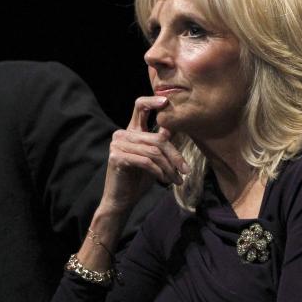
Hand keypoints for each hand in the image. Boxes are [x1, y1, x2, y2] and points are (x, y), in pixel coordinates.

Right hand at [98, 95, 188, 214]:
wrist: (121, 200)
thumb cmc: (139, 178)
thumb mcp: (154, 157)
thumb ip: (161, 141)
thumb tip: (176, 126)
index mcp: (131, 130)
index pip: (139, 106)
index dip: (152, 101)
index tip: (167, 101)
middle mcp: (122, 134)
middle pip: (157, 138)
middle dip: (175, 156)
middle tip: (185, 171)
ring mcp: (117, 144)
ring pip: (154, 151)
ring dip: (169, 168)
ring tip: (177, 179)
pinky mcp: (116, 157)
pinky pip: (146, 161)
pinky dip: (159, 171)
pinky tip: (164, 180)